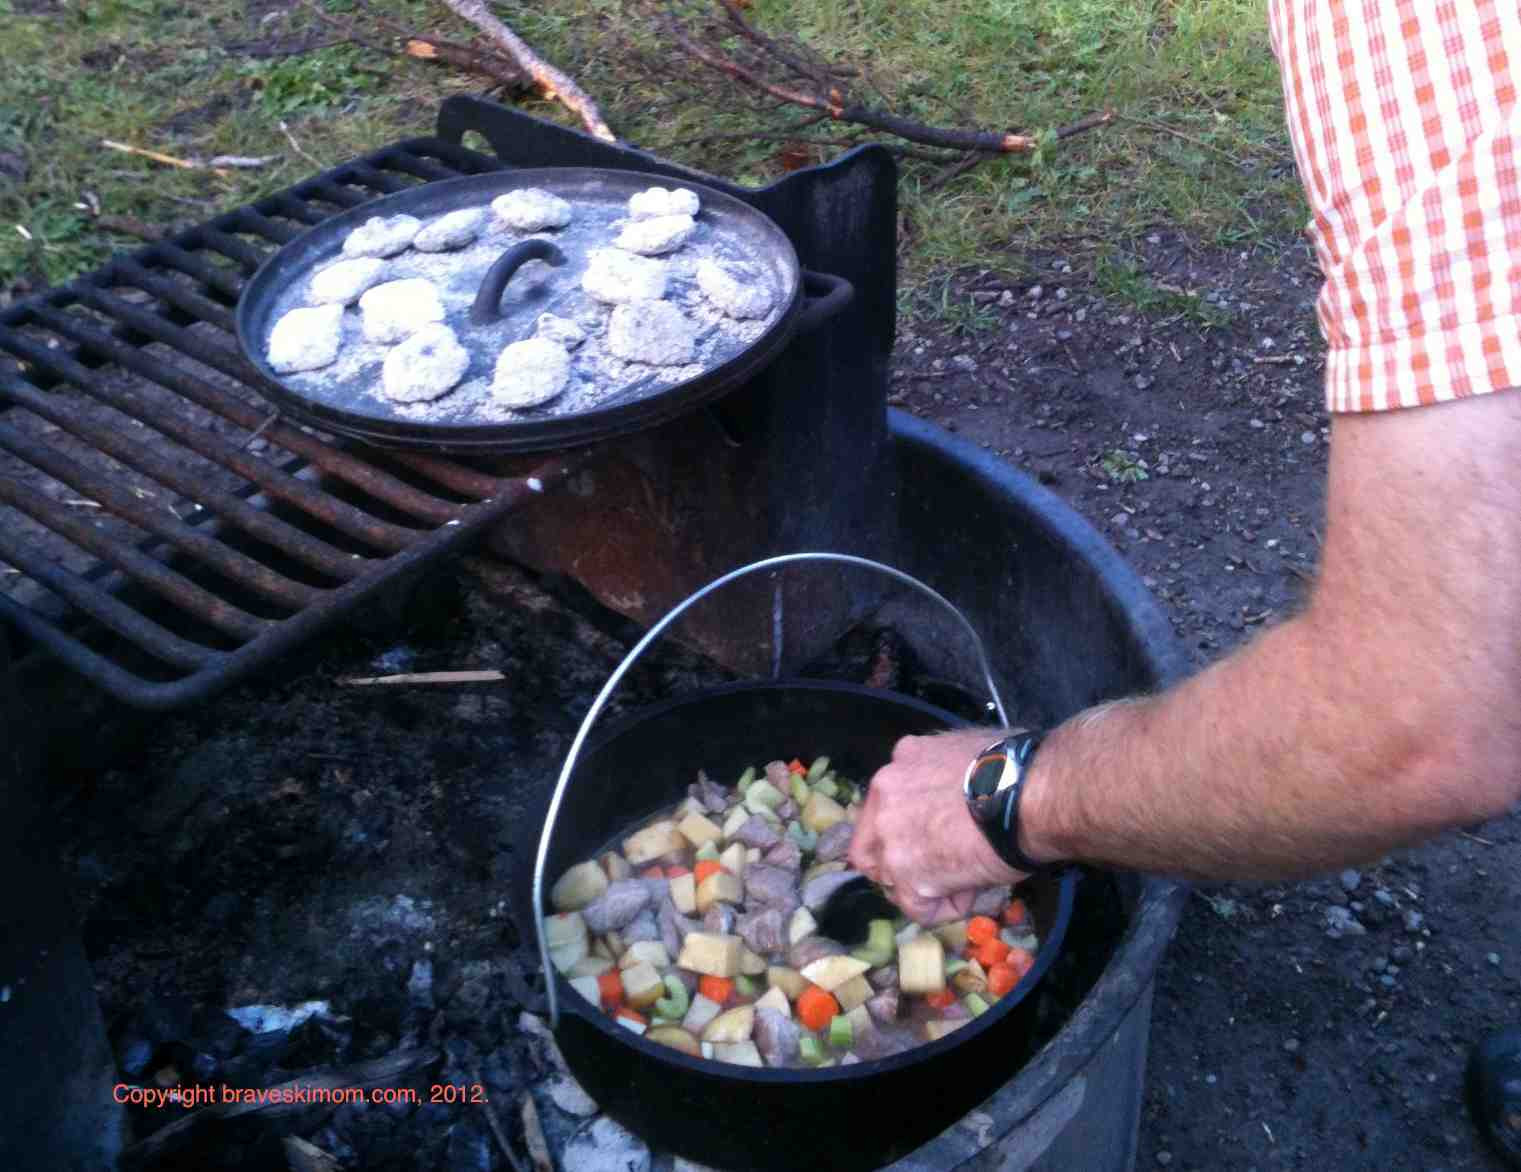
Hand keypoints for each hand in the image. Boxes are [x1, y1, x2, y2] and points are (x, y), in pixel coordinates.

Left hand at [848, 728, 1026, 923]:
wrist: (1028, 797)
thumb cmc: (1017, 768)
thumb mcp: (969, 748)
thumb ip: (946, 769)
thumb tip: (961, 782)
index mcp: (902, 760)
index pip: (888, 801)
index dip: (911, 824)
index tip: (939, 832)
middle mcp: (884, 795)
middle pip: (872, 842)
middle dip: (899, 861)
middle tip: (935, 867)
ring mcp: (889, 837)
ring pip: (891, 878)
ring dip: (924, 885)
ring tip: (965, 878)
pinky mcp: (905, 876)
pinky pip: (918, 909)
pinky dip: (946, 908)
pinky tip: (972, 891)